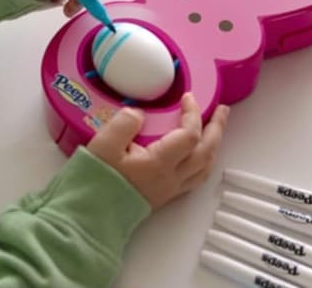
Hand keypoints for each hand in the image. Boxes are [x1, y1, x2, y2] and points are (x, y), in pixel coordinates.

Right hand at [87, 93, 229, 210]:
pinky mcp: (164, 195)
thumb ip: (124, 123)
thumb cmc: (96, 180)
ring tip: (214, 129)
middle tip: (221, 110)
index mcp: (159, 163)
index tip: (187, 97)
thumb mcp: (104, 145)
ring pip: (205, 167)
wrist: (91, 214)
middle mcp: (170, 177)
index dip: (193, 113)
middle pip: (206, 151)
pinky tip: (198, 154)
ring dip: (213, 145)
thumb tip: (139, 114)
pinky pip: (195, 177)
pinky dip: (204, 161)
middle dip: (216, 128)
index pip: (190, 135)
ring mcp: (170, 188)